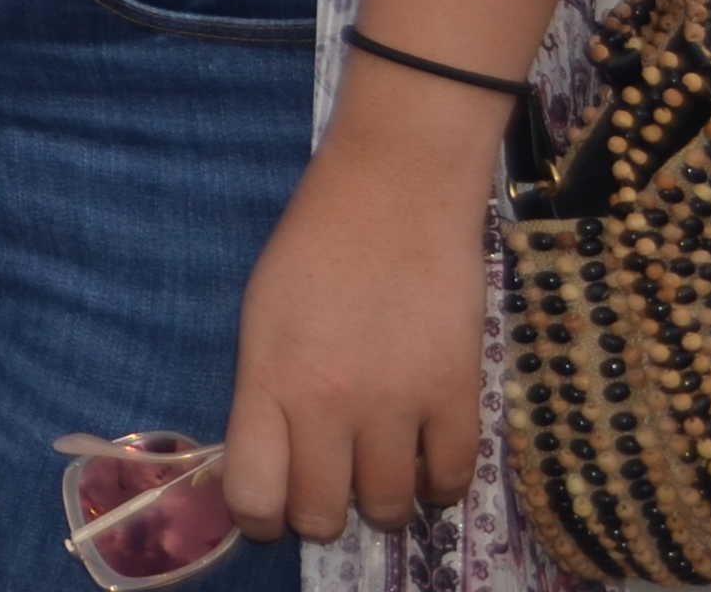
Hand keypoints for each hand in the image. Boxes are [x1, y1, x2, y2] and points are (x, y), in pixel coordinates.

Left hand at [223, 77, 502, 540]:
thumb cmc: (313, 247)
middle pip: (324, 515)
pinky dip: (440, 485)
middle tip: (329, 488)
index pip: (252, 493)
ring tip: (379, 473)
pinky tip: (427, 462)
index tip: (270, 511)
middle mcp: (327, 404)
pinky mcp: (458, 396)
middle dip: (322, 514)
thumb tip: (273, 460)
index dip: (260, 516)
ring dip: (382, 502)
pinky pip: (452, 481)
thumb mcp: (260, 317)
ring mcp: (396, 404)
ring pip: (390, 509)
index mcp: (266, 379)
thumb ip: (264, 391)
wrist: (393, 193)